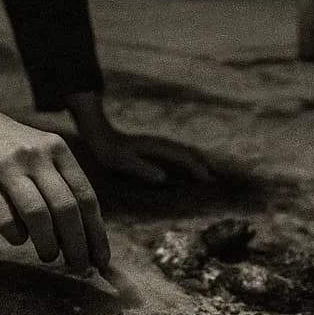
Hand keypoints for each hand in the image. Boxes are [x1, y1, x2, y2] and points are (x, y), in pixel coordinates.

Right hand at [0, 105, 108, 272]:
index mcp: (57, 149)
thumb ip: (61, 184)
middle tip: (78, 267)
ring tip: (49, 256)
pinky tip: (19, 239)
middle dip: (77, 245)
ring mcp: (8, 168)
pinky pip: (5, 219)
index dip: (96, 233)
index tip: (100, 260)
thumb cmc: (11, 148)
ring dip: (48, 245)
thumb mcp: (42, 152)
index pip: (86, 197)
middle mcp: (36, 156)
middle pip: (66, 209)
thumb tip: (84, 235)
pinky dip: (17, 237)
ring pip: (38, 215)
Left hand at [81, 122, 215, 185]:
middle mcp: (160, 144)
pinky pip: (174, 153)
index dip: (197, 168)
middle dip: (200, 164)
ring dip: (194, 161)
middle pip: (187, 152)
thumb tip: (163, 178)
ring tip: (204, 172)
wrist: (99, 135)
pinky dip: (184, 160)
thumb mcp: (124, 162)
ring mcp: (156, 144)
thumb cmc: (110, 151)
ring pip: (182, 151)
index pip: (183, 157)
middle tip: (213, 178)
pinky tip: (183, 167)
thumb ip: (143, 169)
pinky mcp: (152, 147)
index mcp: (157, 147)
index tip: (208, 179)